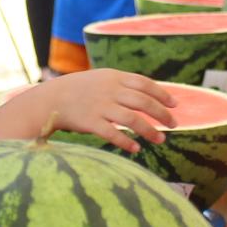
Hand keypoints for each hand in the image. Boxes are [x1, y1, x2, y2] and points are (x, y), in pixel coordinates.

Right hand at [24, 69, 174, 151]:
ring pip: (132, 120)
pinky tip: (136, 149)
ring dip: (149, 131)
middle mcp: (109, 90)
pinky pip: (113, 134)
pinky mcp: (91, 122)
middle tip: (174, 124)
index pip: (145, 84)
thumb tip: (148, 94)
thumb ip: (123, 84)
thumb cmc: (80, 90)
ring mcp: (100, 106)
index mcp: (114, 77)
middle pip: (143, 102)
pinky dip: (126, 142)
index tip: (175, 104)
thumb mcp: (101, 79)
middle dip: (162, 114)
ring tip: (160, 140)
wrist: (51, 99)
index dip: (162, 94)